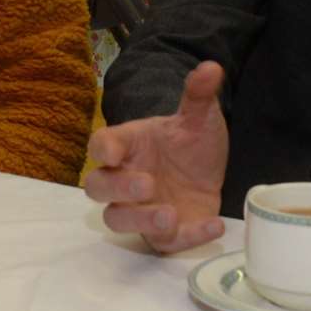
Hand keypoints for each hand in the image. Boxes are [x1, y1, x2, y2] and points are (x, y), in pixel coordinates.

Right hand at [85, 61, 229, 252]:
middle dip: (117, 189)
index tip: (113, 152)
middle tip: (147, 184)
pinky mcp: (163, 234)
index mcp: (126, 146)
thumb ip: (198, 96)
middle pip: (97, 187)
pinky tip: (213, 224)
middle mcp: (124, 179)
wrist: (209, 172)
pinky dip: (187, 237)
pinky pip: (163, 243)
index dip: (102, 149)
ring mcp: (139, 209)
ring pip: (117, 221)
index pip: (100, 145)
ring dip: (139, 220)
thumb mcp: (199, 118)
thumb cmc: (190, 144)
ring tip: (169, 214)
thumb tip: (212, 68)